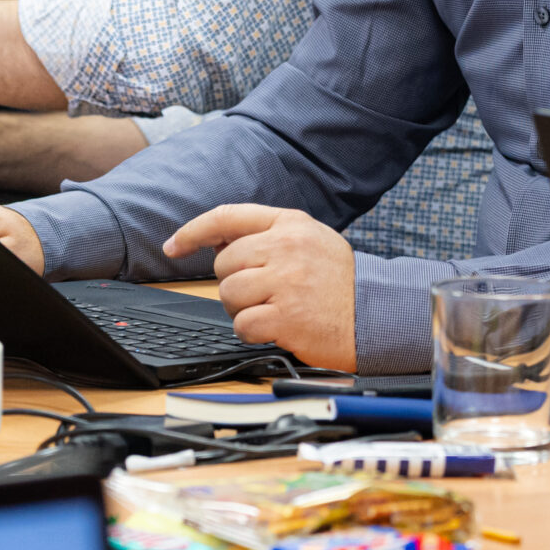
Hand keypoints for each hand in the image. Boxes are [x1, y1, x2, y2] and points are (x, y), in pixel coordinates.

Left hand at [165, 205, 356, 371]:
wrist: (375, 315)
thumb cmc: (338, 283)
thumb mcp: (310, 240)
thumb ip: (268, 235)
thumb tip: (218, 242)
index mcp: (290, 224)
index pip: (228, 217)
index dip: (193, 231)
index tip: (174, 246)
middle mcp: (287, 247)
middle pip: (224, 263)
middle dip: (232, 283)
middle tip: (259, 295)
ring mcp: (287, 282)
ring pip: (228, 293)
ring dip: (240, 309)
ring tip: (269, 311)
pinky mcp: (287, 317)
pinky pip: (242, 324)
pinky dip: (251, 332)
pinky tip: (273, 329)